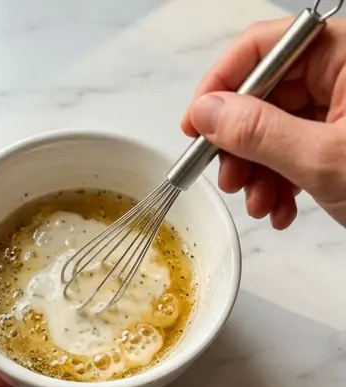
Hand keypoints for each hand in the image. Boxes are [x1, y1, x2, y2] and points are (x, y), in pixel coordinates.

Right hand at [182, 16, 345, 227]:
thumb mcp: (322, 158)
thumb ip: (258, 132)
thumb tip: (208, 112)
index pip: (265, 47)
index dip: (221, 85)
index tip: (196, 126)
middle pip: (266, 93)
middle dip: (240, 144)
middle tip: (229, 180)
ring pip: (276, 128)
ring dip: (258, 172)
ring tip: (261, 205)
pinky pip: (297, 149)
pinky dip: (282, 182)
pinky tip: (282, 208)